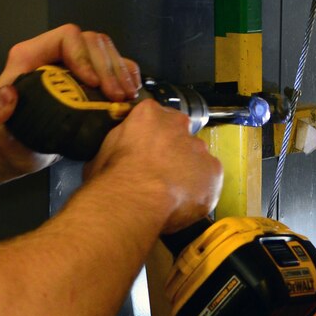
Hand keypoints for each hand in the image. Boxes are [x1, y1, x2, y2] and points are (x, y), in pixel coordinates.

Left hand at [0, 24, 143, 177]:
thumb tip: (8, 93)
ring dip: (122, 72)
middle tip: (118, 97)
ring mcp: (75, 66)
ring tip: (126, 99)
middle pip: (92, 41)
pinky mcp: (90, 81)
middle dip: (109, 66)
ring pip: (107, 51)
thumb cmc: (4, 142)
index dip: (83, 55)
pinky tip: (131, 98)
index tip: (93, 85)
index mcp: (30, 57)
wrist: (16, 154)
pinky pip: (115, 66)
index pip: (66, 37)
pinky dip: (128, 77)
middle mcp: (54, 56)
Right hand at [92, 99, 222, 232]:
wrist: (135, 199)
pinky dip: (200, 190)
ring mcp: (199, 147)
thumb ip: (118, 146)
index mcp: (149, 114)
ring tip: (170, 193)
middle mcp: (178, 124)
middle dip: (172, 151)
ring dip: (187, 172)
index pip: (155, 117)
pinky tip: (183, 201)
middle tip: (158, 174)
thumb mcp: (102, 152)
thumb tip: (115, 157)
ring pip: (196, 158)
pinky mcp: (213, 171)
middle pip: (180, 135)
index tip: (146, 152)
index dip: (151, 137)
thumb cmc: (113, 176)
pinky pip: (209, 180)